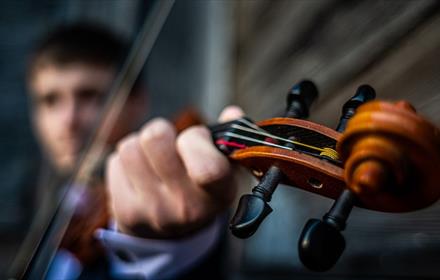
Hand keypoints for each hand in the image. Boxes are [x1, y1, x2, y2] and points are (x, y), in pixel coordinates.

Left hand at [106, 106, 243, 237]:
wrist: (176, 233)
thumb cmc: (202, 188)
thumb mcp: (227, 168)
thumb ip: (231, 137)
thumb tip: (232, 113)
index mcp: (218, 193)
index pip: (207, 169)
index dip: (197, 139)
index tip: (199, 139)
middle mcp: (186, 208)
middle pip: (155, 137)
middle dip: (162, 132)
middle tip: (172, 146)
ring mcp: (153, 212)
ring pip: (131, 146)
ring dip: (141, 146)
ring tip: (155, 161)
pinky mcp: (125, 212)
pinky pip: (115, 162)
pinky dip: (125, 163)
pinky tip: (141, 176)